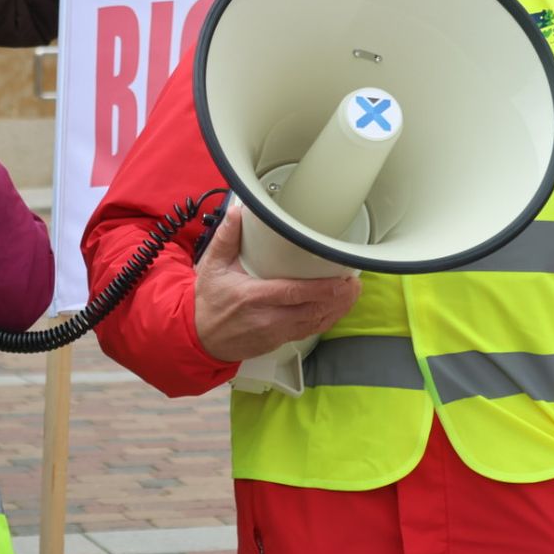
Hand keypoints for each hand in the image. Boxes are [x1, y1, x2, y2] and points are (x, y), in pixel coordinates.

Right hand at [193, 206, 360, 362]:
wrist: (199, 338)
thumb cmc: (208, 302)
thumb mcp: (211, 267)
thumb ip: (226, 238)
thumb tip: (238, 212)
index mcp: (253, 297)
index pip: (295, 293)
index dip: (323, 288)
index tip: (341, 278)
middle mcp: (267, 318)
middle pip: (312, 310)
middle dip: (338, 298)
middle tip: (354, 283)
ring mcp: (275, 333)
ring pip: (314, 323)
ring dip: (337, 310)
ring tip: (351, 294)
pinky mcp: (278, 341)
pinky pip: (308, 331)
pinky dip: (325, 320)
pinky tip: (336, 310)